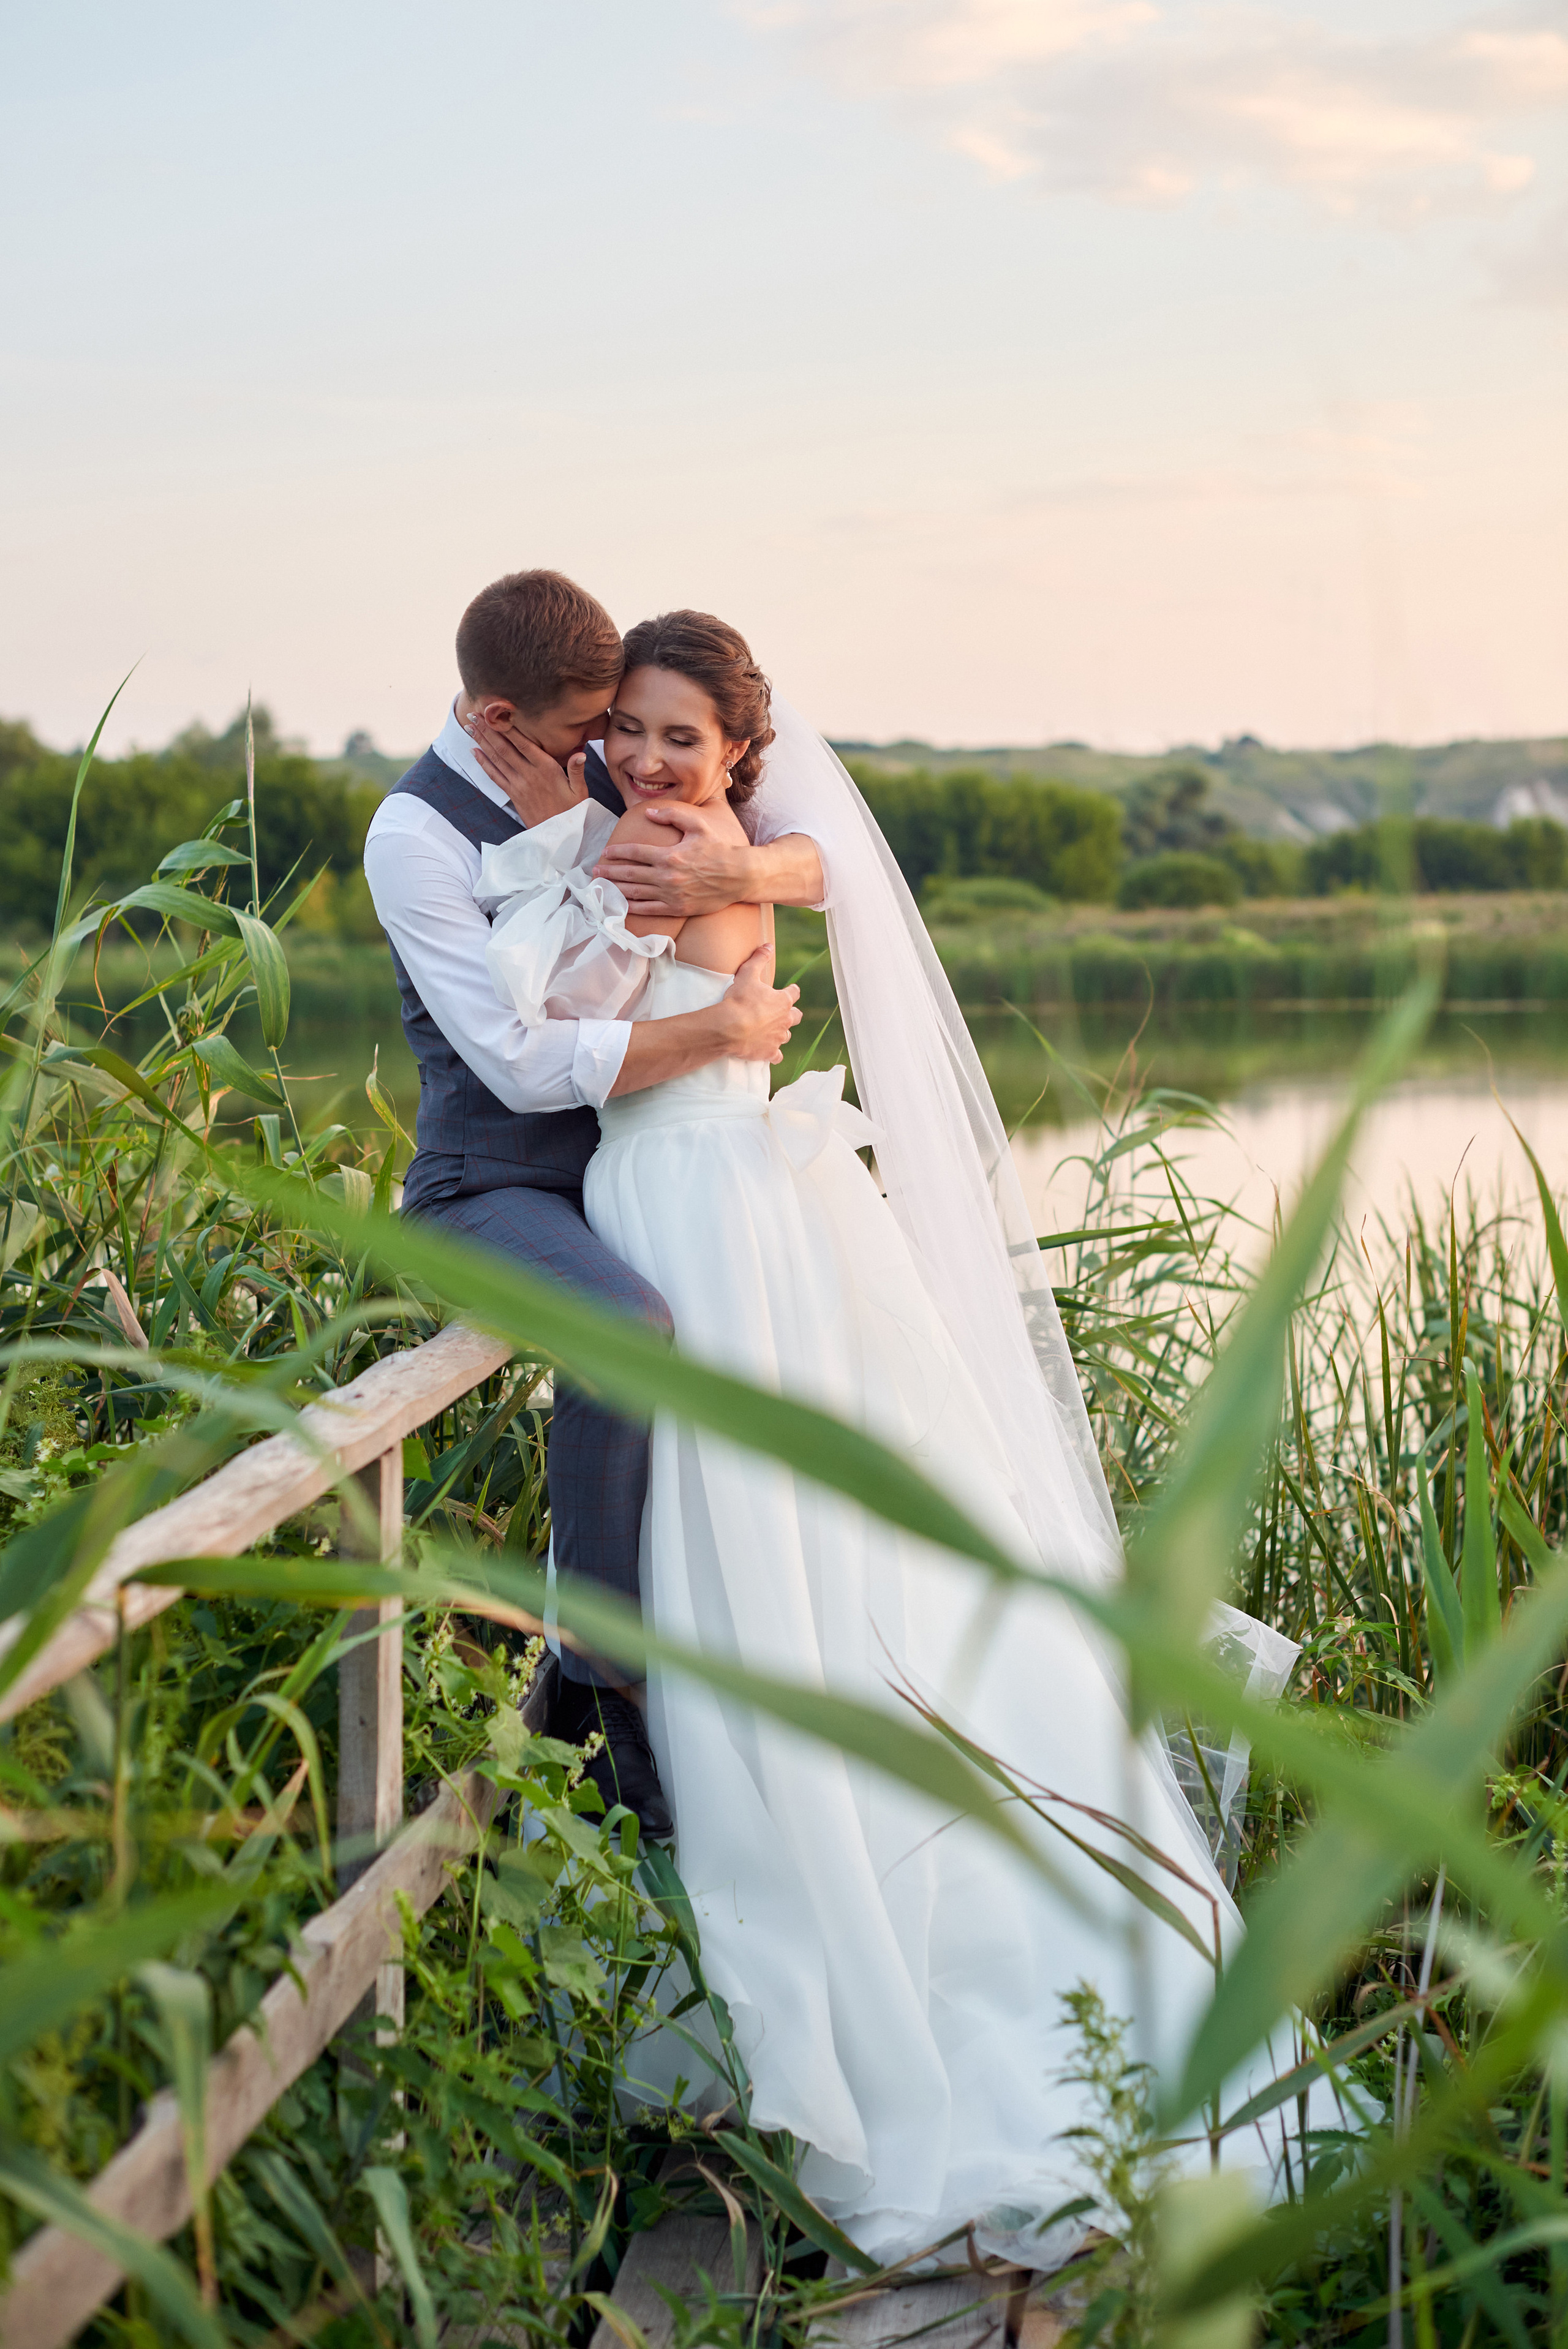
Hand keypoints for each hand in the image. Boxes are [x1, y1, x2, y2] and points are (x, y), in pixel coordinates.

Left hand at [466, 710, 588, 827]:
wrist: (558, 836)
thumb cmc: (572, 810)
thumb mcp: (580, 790)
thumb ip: (578, 770)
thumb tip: (581, 753)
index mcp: (546, 769)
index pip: (522, 744)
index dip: (507, 728)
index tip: (495, 713)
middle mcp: (529, 775)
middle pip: (503, 748)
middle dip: (487, 730)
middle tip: (473, 714)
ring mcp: (518, 785)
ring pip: (496, 759)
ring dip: (481, 742)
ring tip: (469, 727)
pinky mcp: (513, 795)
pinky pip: (494, 776)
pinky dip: (483, 763)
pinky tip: (474, 751)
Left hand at [593, 800, 755, 916]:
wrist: (740, 876)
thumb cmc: (720, 848)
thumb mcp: (698, 824)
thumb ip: (672, 815)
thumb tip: (648, 812)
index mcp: (669, 855)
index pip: (635, 853)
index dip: (617, 852)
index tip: (605, 852)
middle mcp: (667, 877)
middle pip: (630, 874)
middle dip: (610, 872)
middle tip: (594, 871)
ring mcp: (671, 895)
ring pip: (636, 893)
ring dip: (616, 889)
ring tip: (601, 887)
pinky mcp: (678, 909)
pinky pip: (650, 910)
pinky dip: (633, 907)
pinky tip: (621, 905)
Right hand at [720, 944, 800, 1064]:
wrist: (730, 1028)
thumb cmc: (739, 1000)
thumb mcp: (748, 974)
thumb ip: (759, 959)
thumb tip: (768, 945)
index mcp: (783, 1001)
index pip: (794, 993)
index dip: (792, 991)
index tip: (791, 990)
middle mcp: (785, 1020)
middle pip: (796, 1017)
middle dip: (792, 1014)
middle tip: (784, 1013)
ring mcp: (778, 1038)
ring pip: (786, 1036)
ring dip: (781, 1033)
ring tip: (772, 1031)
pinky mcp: (769, 1052)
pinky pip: (777, 1056)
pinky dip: (774, 1054)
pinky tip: (769, 1052)